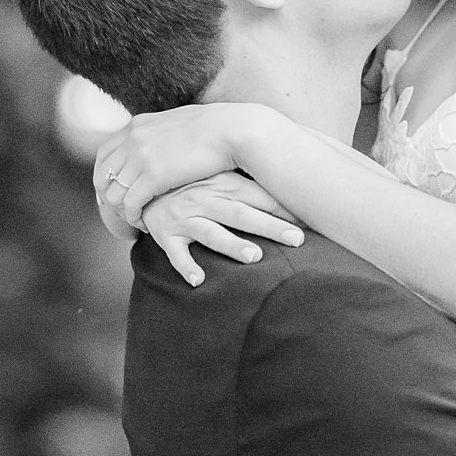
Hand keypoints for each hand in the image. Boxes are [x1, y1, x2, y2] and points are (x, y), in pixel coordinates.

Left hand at [92, 106, 245, 231]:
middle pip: (103, 176)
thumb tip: (159, 146)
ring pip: (114, 194)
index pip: (104, 155)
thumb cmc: (215, 131)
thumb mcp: (177, 125)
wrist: (232, 131)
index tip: (116, 193)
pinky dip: (134, 219)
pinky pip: (130, 205)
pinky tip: (147, 226)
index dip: (106, 178)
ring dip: (122, 213)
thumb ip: (160, 135)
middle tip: (123, 214)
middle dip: (109, 199)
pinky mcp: (153, 177)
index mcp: (137, 126)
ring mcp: (140, 157)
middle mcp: (132, 139)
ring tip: (137, 222)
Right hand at [140, 175, 304, 286]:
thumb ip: (252, 184)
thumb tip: (296, 190)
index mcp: (223, 183)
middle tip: (297, 239)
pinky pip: (176, 253)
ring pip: (211, 233)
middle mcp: (205, 199)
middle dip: (270, 227)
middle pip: (241, 214)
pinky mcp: (166, 235)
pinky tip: (199, 280)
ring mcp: (185, 217)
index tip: (310, 220)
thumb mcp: (220, 175)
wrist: (145, 181)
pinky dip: (186, 267)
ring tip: (255, 257)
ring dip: (232, 245)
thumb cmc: (193, 181)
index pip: (259, 196)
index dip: (284, 208)